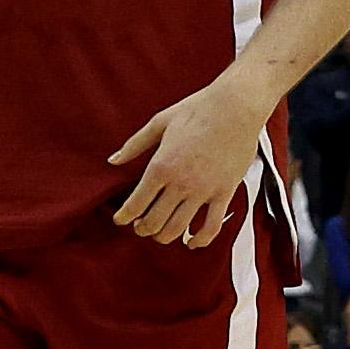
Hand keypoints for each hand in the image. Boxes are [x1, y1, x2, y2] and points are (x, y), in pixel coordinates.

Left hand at [104, 77, 269, 246]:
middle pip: (154, 221)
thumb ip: (135, 144)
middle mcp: (180, 183)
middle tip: (140, 226)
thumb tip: (113, 160)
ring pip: (178, 228)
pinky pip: (212, 226)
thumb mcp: (160, 122)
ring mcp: (203, 191)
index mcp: (160, 166)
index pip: (136, 203)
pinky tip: (192, 242)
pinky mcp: (224, 193)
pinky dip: (200, 240)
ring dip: (164, 236)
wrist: (236, 106)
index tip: (121, 220)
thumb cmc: (197, 110)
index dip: (124, 217)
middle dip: (142, 228)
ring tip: (160, 233)